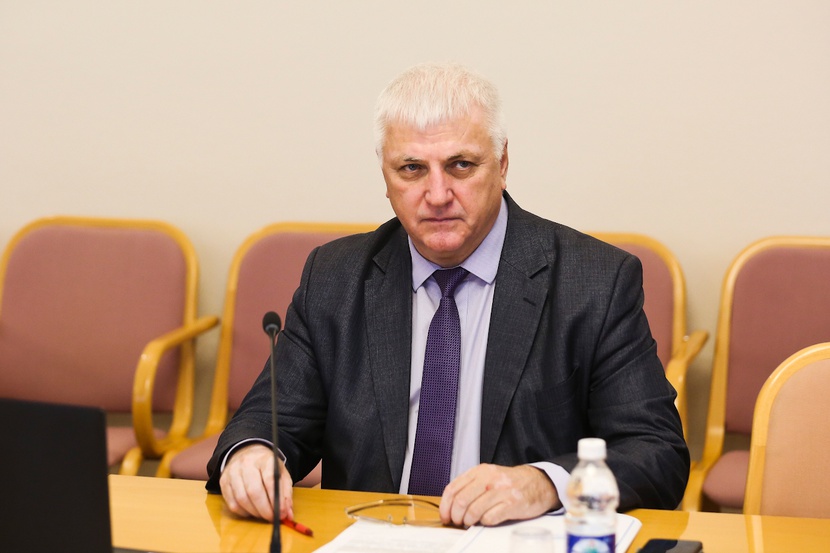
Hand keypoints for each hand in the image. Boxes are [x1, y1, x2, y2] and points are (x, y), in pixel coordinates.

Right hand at [218, 443, 293, 521]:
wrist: (248, 454)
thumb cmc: (268, 468)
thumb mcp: (282, 475)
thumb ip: (286, 495)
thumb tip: (287, 515)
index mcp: (265, 459)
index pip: (270, 480)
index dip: (276, 499)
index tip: (282, 513)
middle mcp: (247, 463)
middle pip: (254, 491)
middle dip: (264, 509)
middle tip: (272, 518)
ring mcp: (233, 472)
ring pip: (242, 499)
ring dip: (254, 512)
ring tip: (263, 514)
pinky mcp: (223, 481)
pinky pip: (232, 503)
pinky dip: (243, 512)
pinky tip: (251, 511)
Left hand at [439, 464, 560, 526]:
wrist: (537, 482)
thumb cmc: (508, 482)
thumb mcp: (487, 476)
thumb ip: (470, 485)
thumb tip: (450, 504)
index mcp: (480, 471)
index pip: (453, 489)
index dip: (445, 506)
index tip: (445, 516)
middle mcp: (489, 479)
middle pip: (461, 501)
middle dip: (456, 516)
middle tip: (458, 522)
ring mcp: (501, 491)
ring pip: (473, 511)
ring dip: (469, 521)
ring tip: (471, 522)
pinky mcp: (512, 504)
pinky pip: (490, 518)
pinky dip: (484, 523)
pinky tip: (486, 521)